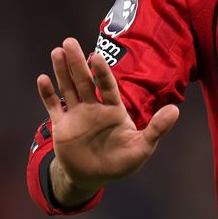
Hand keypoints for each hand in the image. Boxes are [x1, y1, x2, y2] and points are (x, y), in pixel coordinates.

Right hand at [36, 37, 179, 205]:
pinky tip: (42, 78)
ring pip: (69, 88)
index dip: (102, 72)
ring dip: (62, 71)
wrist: (94, 177)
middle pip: (84, 81)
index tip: (97, 57)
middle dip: (77, 62)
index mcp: (114, 109)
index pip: (108, 86)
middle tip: (70, 41)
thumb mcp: (142, 148)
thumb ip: (156, 129)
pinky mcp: (62, 125)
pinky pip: (53, 106)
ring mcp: (77, 115)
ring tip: (57, 51)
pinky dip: (47, 94)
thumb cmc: (121, 162)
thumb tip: (175, 110)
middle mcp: (94, 107)